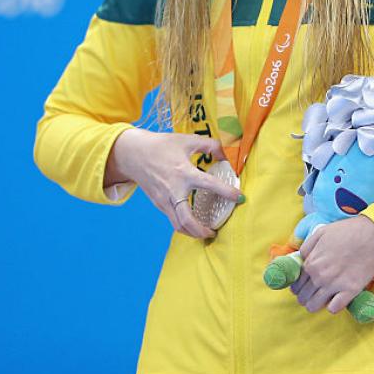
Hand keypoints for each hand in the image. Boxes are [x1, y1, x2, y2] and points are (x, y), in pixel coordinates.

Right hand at [109, 128, 241, 238]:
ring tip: (205, 232)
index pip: (210, 185)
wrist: (133, 153)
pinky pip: (172, 219)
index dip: (227, 192)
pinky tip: (192, 223)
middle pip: (187, 220)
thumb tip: (224, 155)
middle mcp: (174, 190)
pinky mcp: (158, 203)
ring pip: (178, 225)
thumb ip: (210, 145)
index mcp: (184, 172)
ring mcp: (164, 200)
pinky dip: (183, 225)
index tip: (240, 198)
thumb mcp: (187, 140)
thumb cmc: (161, 145)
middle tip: (214, 231)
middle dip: (202, 230)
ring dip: (193, 233)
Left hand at [290, 215, 373, 313]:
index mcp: (311, 263)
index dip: (297, 286)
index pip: (296, 284)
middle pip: (303, 297)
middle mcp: (320, 276)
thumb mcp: (321, 232)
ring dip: (315, 304)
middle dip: (305, 296)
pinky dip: (332, 306)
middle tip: (312, 293)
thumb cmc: (347, 231)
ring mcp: (335, 285)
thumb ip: (306, 248)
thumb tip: (299, 260)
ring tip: (321, 299)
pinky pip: (334, 308)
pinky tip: (335, 299)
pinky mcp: (350, 291)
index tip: (303, 286)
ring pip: (314, 306)